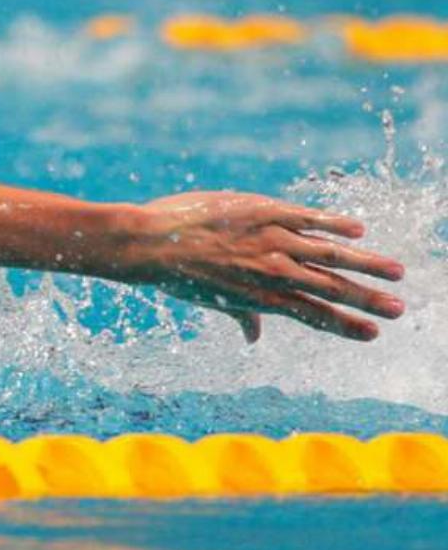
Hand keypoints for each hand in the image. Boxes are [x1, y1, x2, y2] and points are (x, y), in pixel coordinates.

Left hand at [126, 191, 404, 342]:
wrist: (150, 241)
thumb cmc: (177, 274)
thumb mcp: (211, 300)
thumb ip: (241, 316)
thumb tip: (254, 338)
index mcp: (261, 297)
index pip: (313, 315)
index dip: (345, 325)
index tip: (374, 333)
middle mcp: (271, 272)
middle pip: (330, 289)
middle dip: (368, 300)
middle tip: (400, 309)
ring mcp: (269, 241)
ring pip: (328, 255)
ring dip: (365, 264)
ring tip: (397, 273)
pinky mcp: (262, 211)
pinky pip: (305, 217)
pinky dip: (332, 222)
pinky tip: (359, 228)